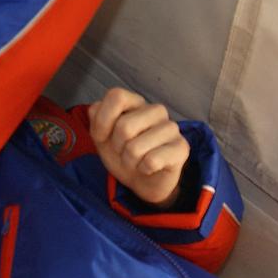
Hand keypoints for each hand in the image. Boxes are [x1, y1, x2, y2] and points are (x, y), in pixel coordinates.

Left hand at [87, 88, 189, 207]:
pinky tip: (149, 168)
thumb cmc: (122, 154)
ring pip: (136, 147)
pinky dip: (143, 169)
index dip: (103, 120)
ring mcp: (171, 128)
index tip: (102, 137)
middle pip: (124, 126)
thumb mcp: (102, 137)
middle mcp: (156, 110)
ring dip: (130, 161)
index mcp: (136, 102)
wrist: (142, 181)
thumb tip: (96, 109)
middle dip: (117, 147)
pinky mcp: (181, 147)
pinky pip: (152, 161)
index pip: (117, 96)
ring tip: (136, 161)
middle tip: (124, 152)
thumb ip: (96, 119)